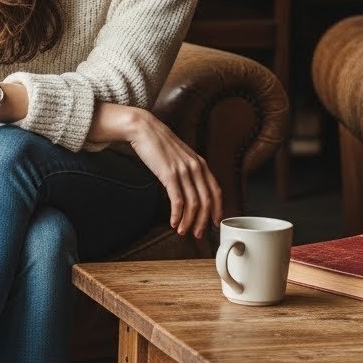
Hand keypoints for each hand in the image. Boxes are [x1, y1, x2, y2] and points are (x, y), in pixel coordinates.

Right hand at [127, 112, 221, 238]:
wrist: (145, 129)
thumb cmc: (160, 144)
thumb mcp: (181, 156)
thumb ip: (188, 170)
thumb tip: (189, 188)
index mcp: (201, 163)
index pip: (216, 191)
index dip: (217, 209)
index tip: (214, 222)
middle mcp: (196, 167)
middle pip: (206, 201)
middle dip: (203, 221)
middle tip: (198, 233)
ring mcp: (184, 171)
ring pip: (193, 203)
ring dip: (189, 221)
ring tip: (183, 230)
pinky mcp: (169, 174)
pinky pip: (177, 200)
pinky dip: (177, 214)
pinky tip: (174, 221)